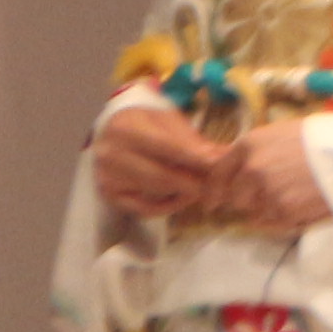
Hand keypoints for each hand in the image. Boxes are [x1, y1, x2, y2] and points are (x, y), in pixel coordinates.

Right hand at [91, 98, 231, 223]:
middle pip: (162, 176)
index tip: (217, 163)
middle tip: (219, 183)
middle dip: (194, 181)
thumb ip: (193, 140)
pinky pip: (145, 209)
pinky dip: (169, 206)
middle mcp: (111, 154)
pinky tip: (182, 196)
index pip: (166, 147)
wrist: (112, 131)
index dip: (194, 157)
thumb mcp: (169, 122)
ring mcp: (108, 177)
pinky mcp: (110, 196)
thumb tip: (224, 155)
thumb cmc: (147, 124)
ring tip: (204, 186)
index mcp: (126, 128)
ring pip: (157, 193)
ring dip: (185, 192)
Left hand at [214, 123, 325, 230]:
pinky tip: (303, 204)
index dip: (215, 188)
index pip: (218, 172)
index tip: (214, 199)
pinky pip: (271, 223)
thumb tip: (241, 170)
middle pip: (233, 197)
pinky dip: (283, 219)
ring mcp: (265, 192)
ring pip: (253, 212)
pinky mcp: (284, 213)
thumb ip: (259, 151)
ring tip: (294, 197)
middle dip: (247, 199)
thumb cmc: (328, 138)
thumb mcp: (285, 133)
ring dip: (266, 210)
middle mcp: (251, 168)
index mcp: (250, 144)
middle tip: (271, 195)